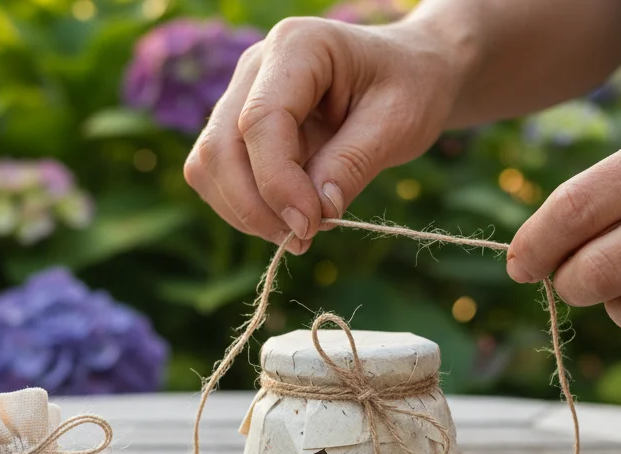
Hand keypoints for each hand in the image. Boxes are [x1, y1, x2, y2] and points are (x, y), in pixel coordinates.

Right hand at [184, 16, 465, 253]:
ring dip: (245, 211)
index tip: (311, 227)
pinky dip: (245, 206)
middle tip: (304, 240)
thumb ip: (352, 164)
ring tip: (301, 232)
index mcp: (298, 46)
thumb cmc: (411, 89)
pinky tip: (287, 218)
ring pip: (209, 164)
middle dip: (254, 206)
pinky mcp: (238, 125)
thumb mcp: (399, 124)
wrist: (410, 73)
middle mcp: (257, 65)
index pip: (261, 120)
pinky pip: (218, 174)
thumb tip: (312, 216)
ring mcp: (241, 94)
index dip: (278, 182)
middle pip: (222, 146)